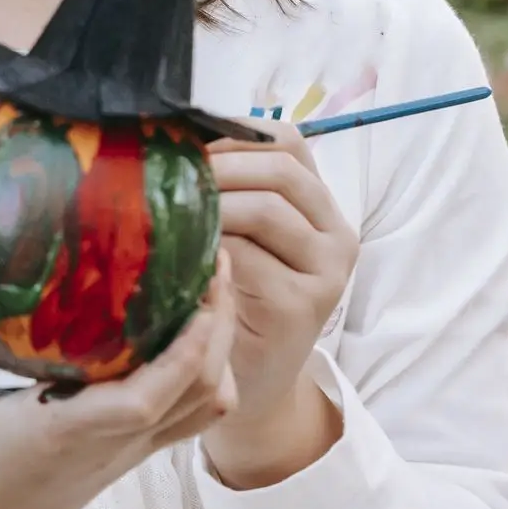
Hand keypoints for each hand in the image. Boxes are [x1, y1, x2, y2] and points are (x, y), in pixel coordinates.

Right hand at [0, 249, 239, 508]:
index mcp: (64, 427)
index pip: (147, 398)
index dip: (186, 347)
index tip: (198, 288)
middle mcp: (108, 443)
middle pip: (199, 396)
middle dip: (219, 325)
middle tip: (214, 256)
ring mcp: (124, 453)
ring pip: (205, 409)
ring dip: (219, 349)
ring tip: (209, 285)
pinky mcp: (127, 454)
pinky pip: (189, 417)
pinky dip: (205, 372)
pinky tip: (185, 326)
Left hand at [201, 120, 357, 480]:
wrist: (248, 378)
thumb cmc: (233, 292)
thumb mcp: (237, 231)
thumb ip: (228, 185)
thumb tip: (171, 130)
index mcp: (319, 202)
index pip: (286, 140)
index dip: (235, 130)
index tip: (187, 137)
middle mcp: (336, 232)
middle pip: (279, 169)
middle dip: (219, 164)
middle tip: (171, 172)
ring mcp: (326, 272)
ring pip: (265, 208)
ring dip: (211, 204)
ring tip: (170, 210)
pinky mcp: (303, 308)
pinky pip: (250, 259)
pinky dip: (210, 249)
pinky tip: (182, 254)